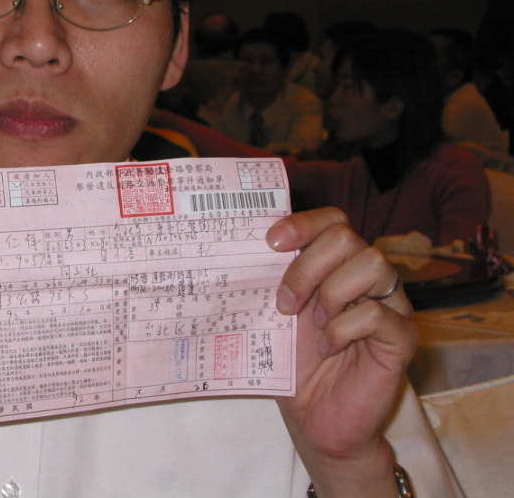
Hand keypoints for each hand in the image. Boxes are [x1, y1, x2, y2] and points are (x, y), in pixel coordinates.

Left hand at [268, 208, 415, 492]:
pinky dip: (344, 328)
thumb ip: (271, 279)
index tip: (271, 242)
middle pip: (347, 236)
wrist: (315, 419)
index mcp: (337, 265)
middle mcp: (368, 278)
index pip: (333, 220)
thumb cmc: (295, 363)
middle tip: (285, 302)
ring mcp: (391, 305)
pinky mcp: (402, 338)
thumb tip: (238, 247)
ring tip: (314, 326)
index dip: (303, 223)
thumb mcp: (276, 314)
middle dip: (306, 266)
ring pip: (372, 264)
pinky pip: (377, 313)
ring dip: (330, 293)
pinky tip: (331, 347)